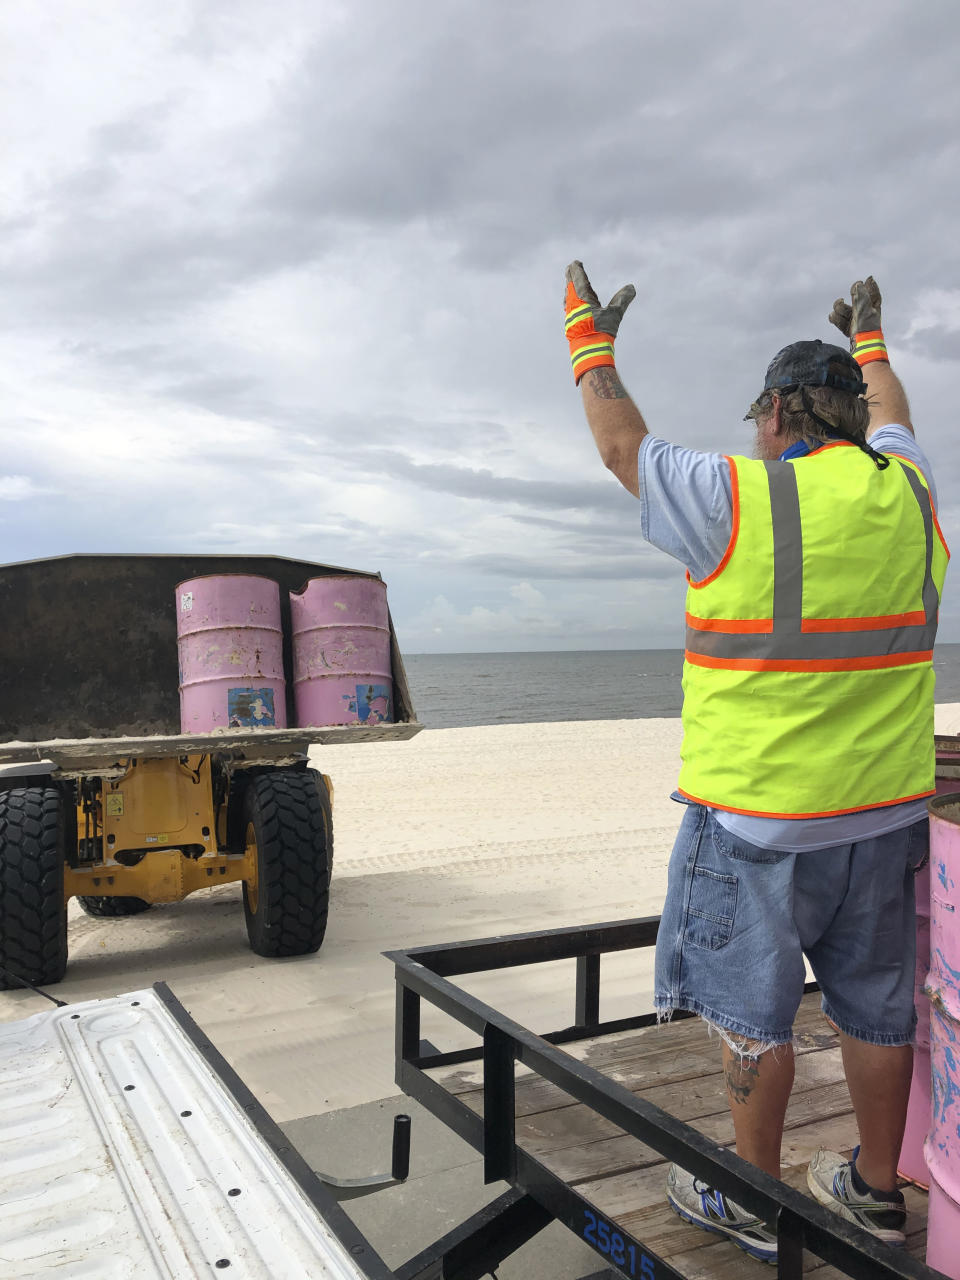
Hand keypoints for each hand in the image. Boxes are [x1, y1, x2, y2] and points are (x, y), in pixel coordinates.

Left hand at [564, 261, 634, 383]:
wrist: (589, 352)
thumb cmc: (601, 330)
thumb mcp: (614, 313)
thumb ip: (622, 299)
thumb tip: (632, 287)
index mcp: (582, 298)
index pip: (578, 279)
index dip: (577, 270)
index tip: (575, 263)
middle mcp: (573, 305)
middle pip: (570, 286)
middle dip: (571, 277)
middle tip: (570, 269)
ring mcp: (570, 315)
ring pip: (569, 297)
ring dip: (570, 289)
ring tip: (570, 284)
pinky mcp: (571, 324)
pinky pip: (569, 308)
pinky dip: (571, 301)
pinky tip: (572, 305)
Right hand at [829, 276, 882, 342]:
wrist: (862, 346)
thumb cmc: (867, 328)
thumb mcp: (865, 309)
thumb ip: (861, 296)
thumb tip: (858, 284)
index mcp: (873, 305)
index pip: (872, 291)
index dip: (867, 286)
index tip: (863, 283)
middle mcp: (864, 310)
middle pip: (854, 297)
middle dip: (848, 297)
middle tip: (845, 298)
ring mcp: (854, 319)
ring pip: (841, 307)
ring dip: (838, 310)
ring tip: (840, 314)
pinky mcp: (846, 326)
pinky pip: (836, 318)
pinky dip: (834, 318)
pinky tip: (835, 318)